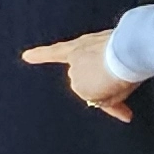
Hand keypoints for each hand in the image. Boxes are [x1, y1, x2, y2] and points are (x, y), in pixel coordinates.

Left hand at [21, 32, 137, 121]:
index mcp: (82, 45)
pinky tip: (124, 100)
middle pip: (91, 81)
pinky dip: (115, 108)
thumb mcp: (114, 53)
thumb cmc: (127, 47)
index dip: (40, 54)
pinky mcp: (82, 91)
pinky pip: (104, 105)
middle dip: (106, 85)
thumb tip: (100, 99)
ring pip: (99, 93)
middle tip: (125, 80)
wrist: (126, 51)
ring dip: (114, 92)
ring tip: (125, 79)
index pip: (57, 51)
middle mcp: (75, 62)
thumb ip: (105, 69)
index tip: (26, 56)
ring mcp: (76, 78)